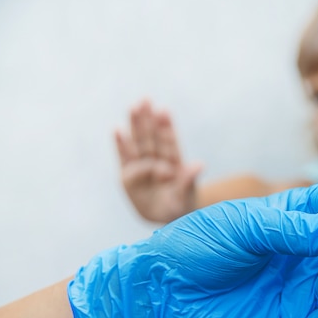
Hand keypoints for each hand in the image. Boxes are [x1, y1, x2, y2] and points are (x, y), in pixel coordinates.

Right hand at [114, 100, 202, 222]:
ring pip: (139, 143)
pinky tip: (117, 129)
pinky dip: (121, 144)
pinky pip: (125, 158)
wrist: (167, 218)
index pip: (170, 143)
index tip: (164, 111)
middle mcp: (159, 161)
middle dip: (149, 119)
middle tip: (146, 100)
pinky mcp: (129, 176)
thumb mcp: (186, 197)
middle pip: (153, 138)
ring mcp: (143, 167)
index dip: (167, 128)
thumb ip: (188, 181)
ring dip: (136, 125)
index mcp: (175, 164)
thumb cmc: (180, 206)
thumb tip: (199, 165)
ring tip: (134, 107)